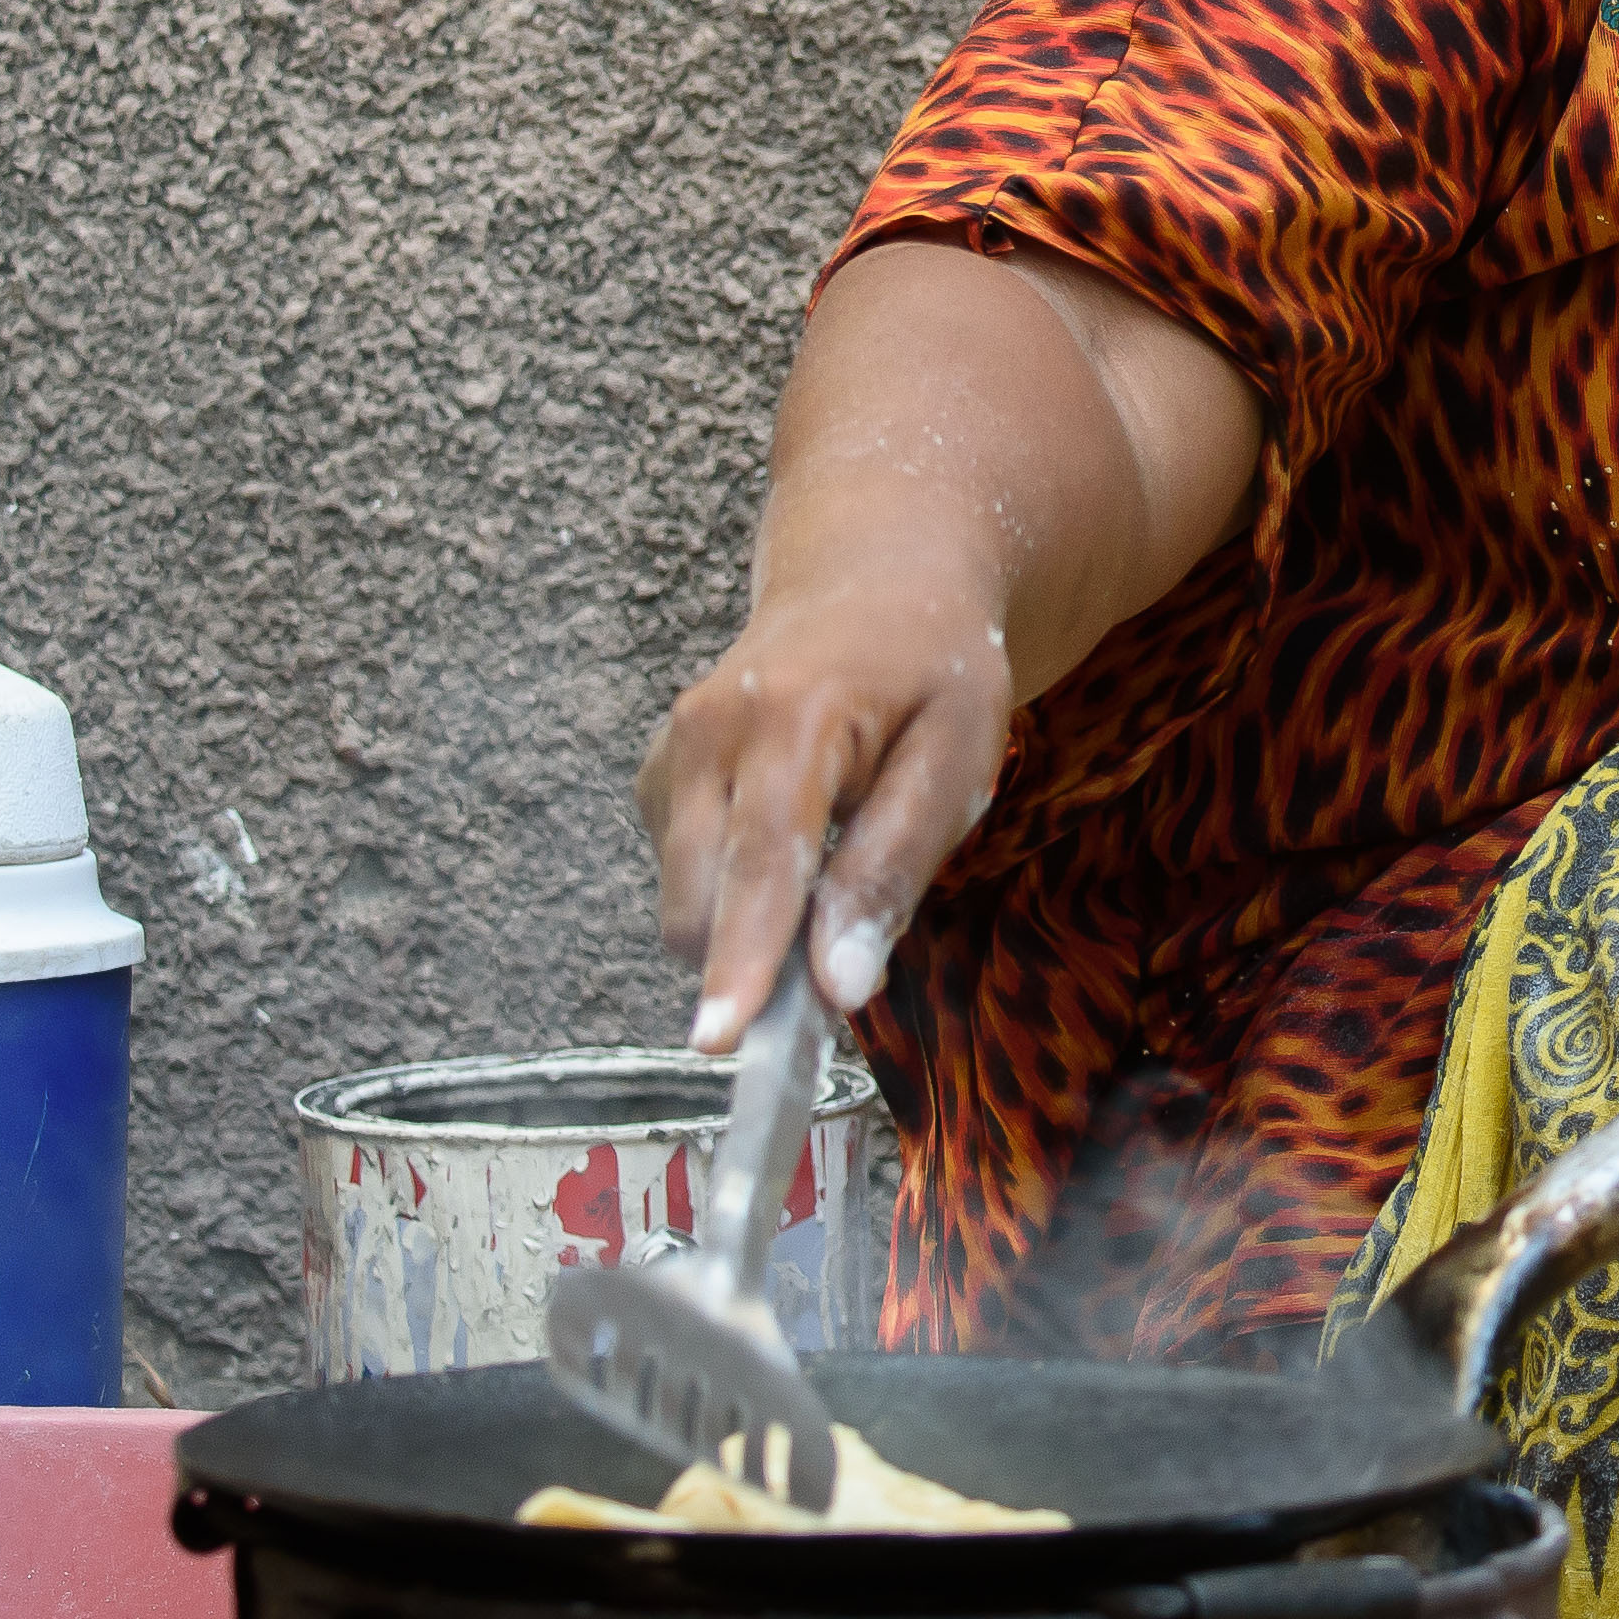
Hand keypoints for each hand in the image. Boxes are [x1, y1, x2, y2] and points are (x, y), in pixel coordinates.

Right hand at [633, 544, 1013, 1049]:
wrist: (876, 579)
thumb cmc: (935, 667)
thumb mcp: (959, 753)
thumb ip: (893, 868)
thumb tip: (840, 985)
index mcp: (792, 713)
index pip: (761, 858)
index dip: (743, 957)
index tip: (722, 1039)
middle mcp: (708, 729)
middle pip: (702, 897)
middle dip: (752, 962)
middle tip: (838, 973)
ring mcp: (672, 751)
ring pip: (687, 900)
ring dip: (751, 923)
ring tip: (838, 860)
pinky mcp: (658, 776)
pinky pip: (684, 876)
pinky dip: (735, 890)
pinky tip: (796, 838)